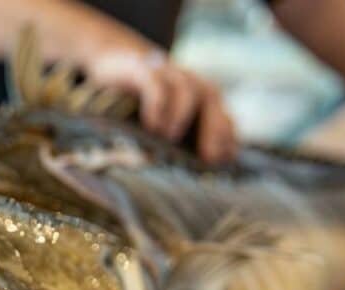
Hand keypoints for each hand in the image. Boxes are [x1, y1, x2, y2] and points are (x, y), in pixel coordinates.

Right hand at [87, 49, 237, 163]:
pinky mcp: (144, 69)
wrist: (117, 60)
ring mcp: (169, 73)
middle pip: (212, 101)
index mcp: (202, 99)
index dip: (227, 140)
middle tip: (207, 158)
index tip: (223, 164)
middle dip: (213, 130)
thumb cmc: (144, 101)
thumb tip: (187, 175)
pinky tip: (152, 126)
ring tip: (170, 138)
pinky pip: (156, 84)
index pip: (224, 118)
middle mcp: (191, 83)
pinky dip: (157, 105)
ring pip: (187, 90)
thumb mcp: (166, 120)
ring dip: (181, 116)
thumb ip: (181, 141)